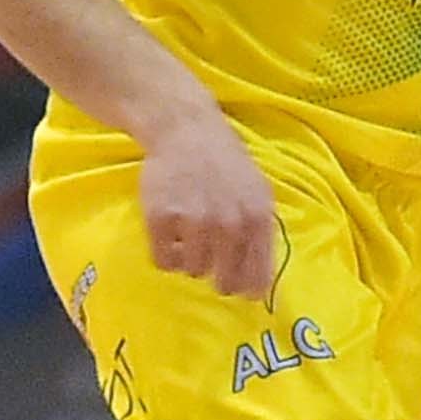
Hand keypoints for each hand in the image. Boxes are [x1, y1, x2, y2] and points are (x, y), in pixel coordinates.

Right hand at [136, 92, 277, 296]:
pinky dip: (164, 253)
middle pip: (223, 282)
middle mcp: (228, 223)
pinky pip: (162, 261)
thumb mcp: (258, 194)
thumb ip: (260, 236)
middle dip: (216, 276)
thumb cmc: (226, 165)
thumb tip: (257, 286)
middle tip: (208, 256)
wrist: (186, 130)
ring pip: (191, 271)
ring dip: (189, 259)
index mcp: (257, 219)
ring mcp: (193, 220)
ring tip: (188, 233)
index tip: (239, 289)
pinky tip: (169, 232)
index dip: (247, 289)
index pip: (256, 278)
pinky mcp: (160, 217)